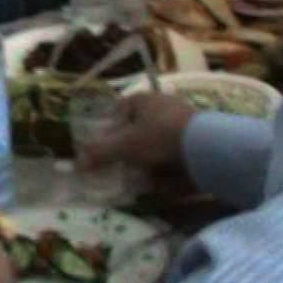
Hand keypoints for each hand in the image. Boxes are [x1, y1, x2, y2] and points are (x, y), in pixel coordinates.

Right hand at [79, 92, 196, 171]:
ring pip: (157, 143)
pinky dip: (168, 168)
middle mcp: (164, 106)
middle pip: (139, 128)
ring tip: (140, 178)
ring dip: (149, 160)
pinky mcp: (197, 142)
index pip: (120, 109)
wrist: (206, 149)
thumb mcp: (124, 145)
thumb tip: (76, 163)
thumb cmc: (159, 137)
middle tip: (120, 167)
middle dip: (130, 149)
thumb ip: (100, 153)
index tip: (103, 148)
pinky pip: (175, 155)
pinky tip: (162, 183)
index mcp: (144, 99)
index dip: (109, 128)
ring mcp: (182, 123)